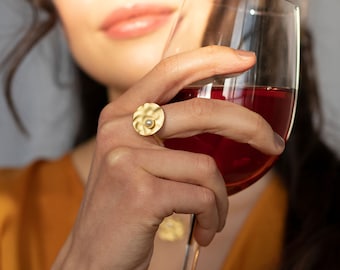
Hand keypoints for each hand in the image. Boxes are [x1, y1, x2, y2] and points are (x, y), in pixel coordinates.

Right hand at [52, 46, 283, 268]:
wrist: (94, 255)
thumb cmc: (125, 206)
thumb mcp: (135, 159)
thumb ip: (162, 134)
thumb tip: (218, 120)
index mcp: (119, 115)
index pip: (169, 71)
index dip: (210, 59)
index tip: (244, 61)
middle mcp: (118, 129)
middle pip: (200, 112)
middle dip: (248, 127)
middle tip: (271, 143)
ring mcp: (127, 159)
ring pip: (206, 166)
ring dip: (220, 197)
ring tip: (213, 214)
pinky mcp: (141, 193)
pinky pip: (202, 197)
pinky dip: (213, 216)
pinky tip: (203, 229)